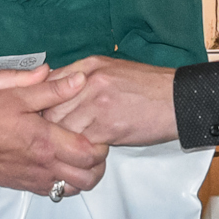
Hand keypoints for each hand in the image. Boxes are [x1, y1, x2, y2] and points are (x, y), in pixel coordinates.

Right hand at [0, 73, 108, 195]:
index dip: (101, 145)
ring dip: (83, 175)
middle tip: (94, 147)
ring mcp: (35, 179)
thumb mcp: (16, 95)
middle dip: (98, 164)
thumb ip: (52, 90)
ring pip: (74, 189)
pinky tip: (59, 165)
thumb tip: (78, 80)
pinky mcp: (25, 185)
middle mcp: (44, 165)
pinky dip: (65, 183)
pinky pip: (55, 192)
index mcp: (46, 141)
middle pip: (89, 177)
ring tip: (78, 158)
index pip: (90, 153)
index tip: (97, 133)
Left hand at [44, 57, 178, 146]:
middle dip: (48, 125)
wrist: (177, 100)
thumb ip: (83, 77)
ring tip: (68, 147)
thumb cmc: (149, 87)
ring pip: (61, 127)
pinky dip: (80, 150)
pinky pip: (80, 142)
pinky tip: (86, 152)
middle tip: (50, 137)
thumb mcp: (113, 70)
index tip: (41, 115)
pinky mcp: (107, 127)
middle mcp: (88, 81)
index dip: (42, 103)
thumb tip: (59, 90)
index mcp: (89, 66)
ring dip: (63, 140)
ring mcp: (96, 104)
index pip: (49, 83)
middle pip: (49, 107)